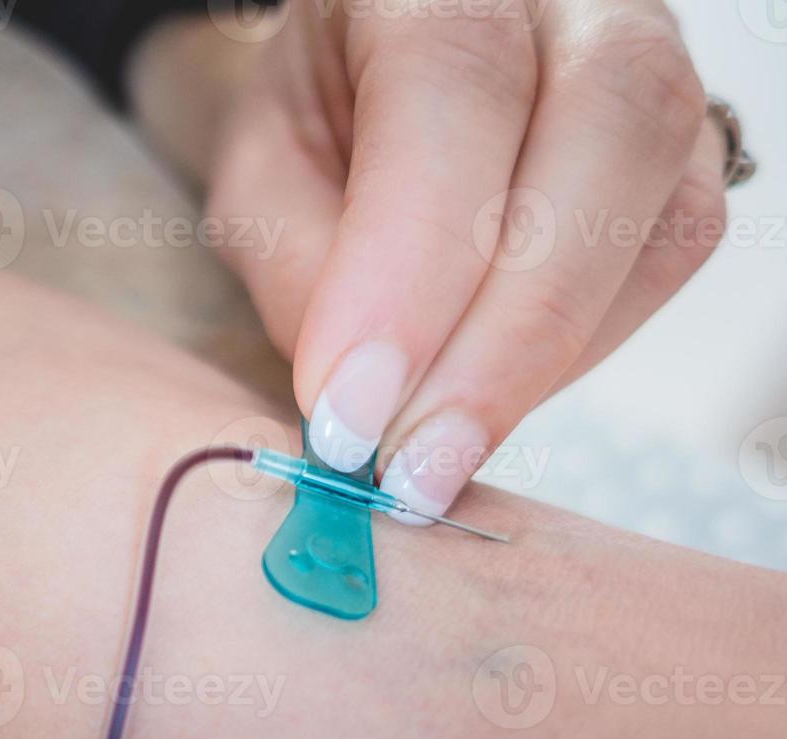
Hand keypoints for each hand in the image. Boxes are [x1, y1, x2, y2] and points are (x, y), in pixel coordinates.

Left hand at [191, 0, 727, 518]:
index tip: (350, 411)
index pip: (454, 93)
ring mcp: (656, 62)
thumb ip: (298, 261)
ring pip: (661, 213)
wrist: (380, 65)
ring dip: (544, 360)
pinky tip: (492, 387)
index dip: (409, 266)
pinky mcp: (686, 150)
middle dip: (505, 339)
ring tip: (436, 447)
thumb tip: (368, 396)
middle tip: (411, 467)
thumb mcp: (259, 169)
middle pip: (604, 138)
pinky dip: (581, 347)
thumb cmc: (316, 111)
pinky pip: (671, 258)